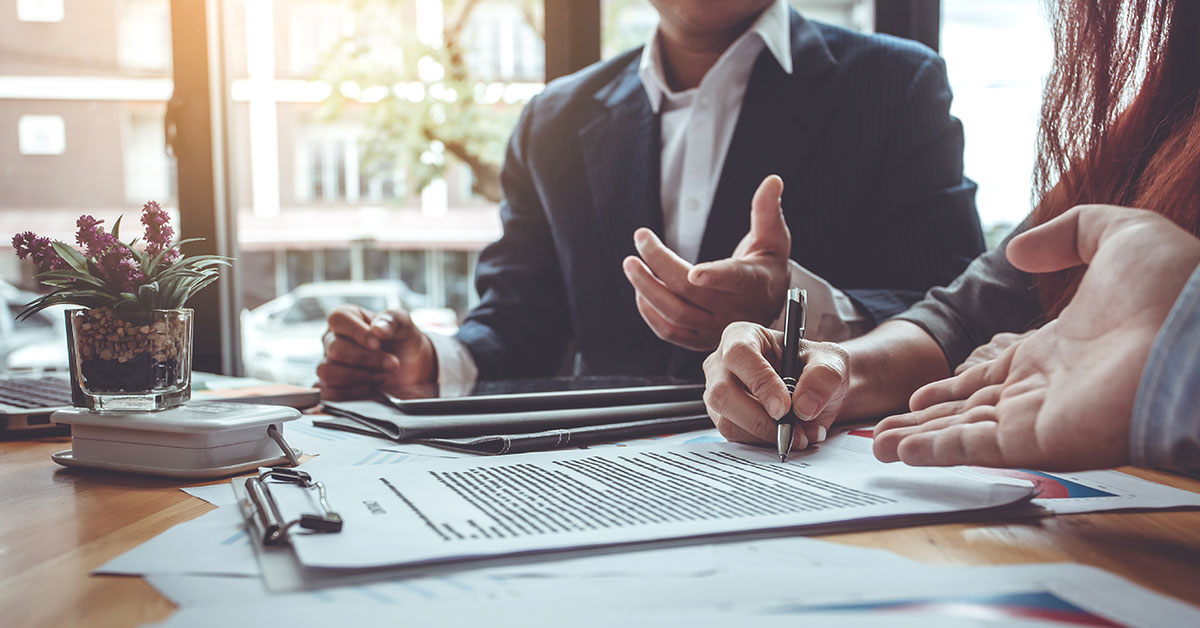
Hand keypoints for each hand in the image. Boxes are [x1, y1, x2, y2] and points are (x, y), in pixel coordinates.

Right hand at [317, 305, 435, 400]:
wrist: (410, 368)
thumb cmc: (402, 340)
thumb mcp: (404, 324)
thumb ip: (392, 321)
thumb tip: (377, 329)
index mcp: (346, 317)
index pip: (338, 319)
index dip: (357, 332)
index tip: (378, 344)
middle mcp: (332, 339)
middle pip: (335, 349)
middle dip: (366, 359)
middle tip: (392, 364)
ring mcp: (328, 363)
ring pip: (328, 372)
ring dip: (359, 377)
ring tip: (382, 376)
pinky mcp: (330, 387)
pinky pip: (329, 393)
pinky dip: (353, 393)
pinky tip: (372, 389)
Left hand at [623, 175, 790, 350]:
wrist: (767, 306)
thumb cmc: (767, 267)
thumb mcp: (774, 238)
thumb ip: (767, 210)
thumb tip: (772, 180)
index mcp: (754, 283)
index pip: (734, 279)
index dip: (715, 276)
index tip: (695, 272)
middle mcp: (734, 311)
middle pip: (690, 291)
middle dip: (660, 264)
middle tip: (641, 239)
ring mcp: (715, 328)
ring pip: (675, 314)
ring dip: (647, 289)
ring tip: (630, 264)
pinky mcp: (699, 340)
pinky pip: (669, 332)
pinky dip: (649, 311)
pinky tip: (640, 289)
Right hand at [702, 321, 849, 450]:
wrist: (815, 391)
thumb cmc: (815, 367)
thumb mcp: (831, 361)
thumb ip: (823, 377)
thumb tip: (803, 406)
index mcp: (743, 336)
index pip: (739, 354)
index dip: (760, 381)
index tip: (784, 407)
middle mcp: (722, 364)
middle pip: (722, 393)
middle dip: (758, 418)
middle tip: (790, 430)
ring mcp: (718, 393)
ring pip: (727, 421)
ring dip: (766, 434)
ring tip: (799, 433)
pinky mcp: (724, 419)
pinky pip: (736, 437)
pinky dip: (765, 442)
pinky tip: (788, 435)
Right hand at [873, 205, 1199, 469]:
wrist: (1199, 337)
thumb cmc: (1174, 290)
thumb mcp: (1121, 235)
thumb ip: (1067, 234)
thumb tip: (1017, 250)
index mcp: (1057, 351)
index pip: (991, 375)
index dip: (953, 386)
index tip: (920, 395)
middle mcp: (1044, 390)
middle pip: (969, 410)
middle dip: (925, 420)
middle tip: (884, 430)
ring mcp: (1040, 418)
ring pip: (964, 432)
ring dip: (919, 439)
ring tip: (878, 446)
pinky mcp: (1040, 441)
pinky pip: (976, 447)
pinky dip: (937, 450)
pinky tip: (902, 451)